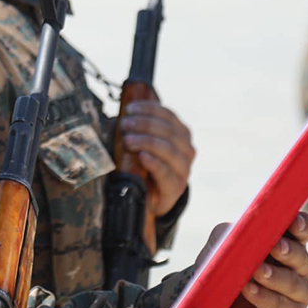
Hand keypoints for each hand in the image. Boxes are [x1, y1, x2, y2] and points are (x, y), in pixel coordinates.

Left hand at [118, 100, 195, 214]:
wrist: (152, 199)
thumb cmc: (144, 164)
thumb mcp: (144, 143)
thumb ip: (136, 129)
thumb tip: (120, 115)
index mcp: (181, 133)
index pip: (168, 116)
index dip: (149, 109)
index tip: (130, 108)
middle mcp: (187, 149)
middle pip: (169, 132)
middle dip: (145, 124)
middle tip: (125, 124)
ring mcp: (184, 169)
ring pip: (169, 150)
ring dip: (147, 141)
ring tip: (128, 140)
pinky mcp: (176, 187)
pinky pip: (166, 172)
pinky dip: (154, 162)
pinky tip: (142, 156)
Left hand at [212, 212, 307, 307]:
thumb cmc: (223, 271)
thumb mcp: (221, 247)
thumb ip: (230, 234)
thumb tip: (240, 229)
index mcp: (287, 243)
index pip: (303, 230)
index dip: (302, 225)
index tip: (294, 223)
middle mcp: (298, 268)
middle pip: (302, 257)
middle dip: (289, 251)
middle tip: (275, 246)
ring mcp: (297, 294)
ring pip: (294, 283)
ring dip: (275, 276)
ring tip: (256, 271)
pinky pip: (282, 307)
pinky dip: (265, 297)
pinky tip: (249, 289)